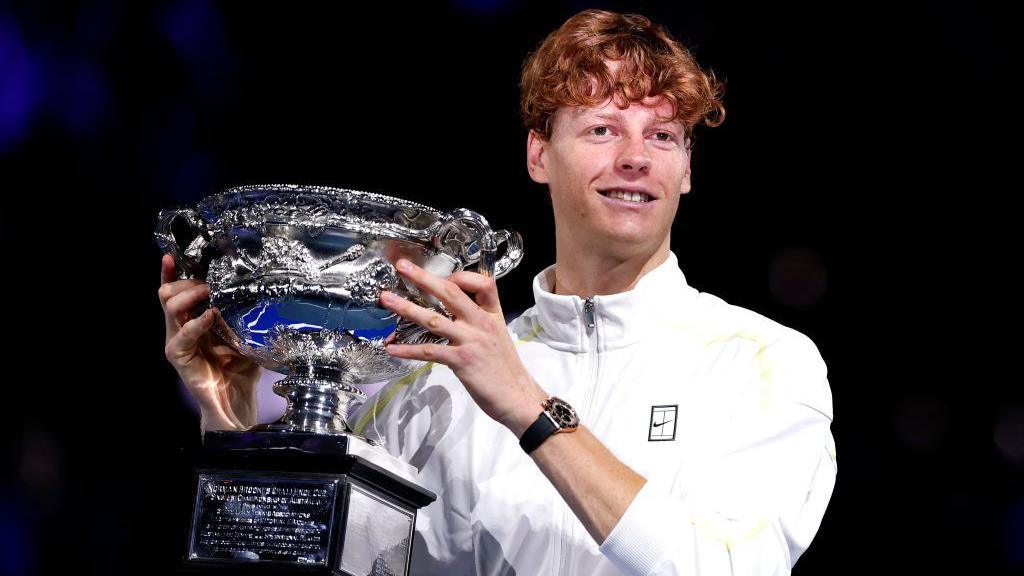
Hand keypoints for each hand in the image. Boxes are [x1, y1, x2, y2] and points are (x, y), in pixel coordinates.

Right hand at [159, 254, 260, 431]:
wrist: (236, 400)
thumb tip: (256, 289)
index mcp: (194, 319)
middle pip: (168, 293)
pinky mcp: (179, 357)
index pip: (177, 291)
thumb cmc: (241, 368)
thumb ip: (243, 314)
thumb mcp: (246, 334)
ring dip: (189, 295)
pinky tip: (210, 316)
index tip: (171, 256)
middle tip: (207, 281)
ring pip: (170, 307)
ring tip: (207, 292)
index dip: (172, 273)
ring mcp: (177, 341)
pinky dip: (196, 322)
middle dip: (186, 281)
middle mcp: (181, 328)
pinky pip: (181, 335)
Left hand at [379, 259, 546, 435]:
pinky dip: (407, 350)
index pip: (482, 282)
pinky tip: (392, 348)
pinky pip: (429, 351)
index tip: (443, 277)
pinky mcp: (461, 360)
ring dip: (406, 308)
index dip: (461, 276)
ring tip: (387, 299)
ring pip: (433, 319)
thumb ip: (478, 322)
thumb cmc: (505, 369)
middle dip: (424, 277)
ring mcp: (471, 340)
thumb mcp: (498, 335)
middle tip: (403, 266)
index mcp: (492, 314)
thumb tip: (453, 314)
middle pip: (451, 292)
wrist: (517, 397)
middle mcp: (481, 323)